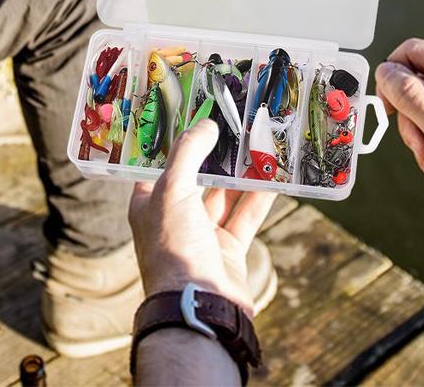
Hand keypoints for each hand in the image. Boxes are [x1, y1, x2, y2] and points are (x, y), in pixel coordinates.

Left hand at [128, 121, 274, 312]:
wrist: (198, 307)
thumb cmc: (173, 248)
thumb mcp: (172, 190)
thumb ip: (188, 154)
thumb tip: (206, 125)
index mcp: (149, 203)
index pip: (159, 165)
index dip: (174, 142)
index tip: (193, 117)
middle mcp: (174, 217)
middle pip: (197, 178)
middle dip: (215, 155)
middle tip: (234, 126)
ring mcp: (202, 234)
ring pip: (224, 196)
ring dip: (240, 174)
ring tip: (258, 146)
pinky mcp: (229, 250)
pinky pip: (245, 217)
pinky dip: (258, 198)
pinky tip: (274, 178)